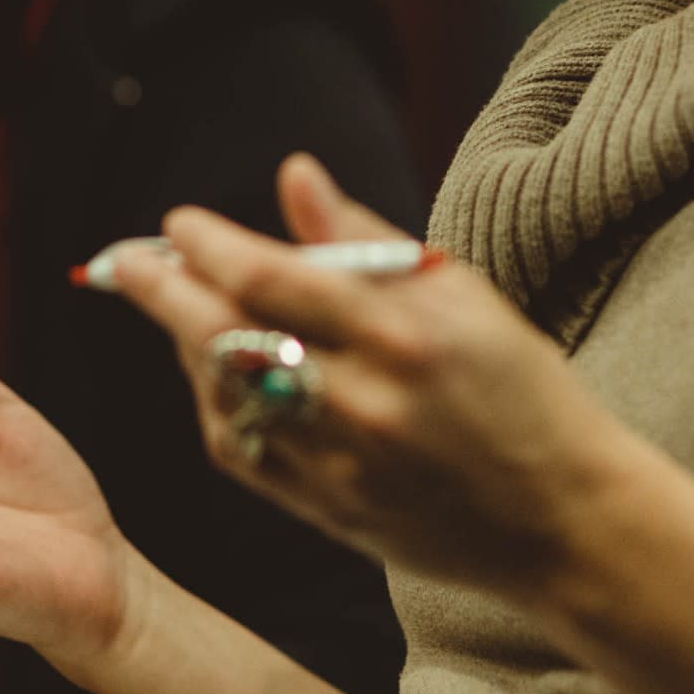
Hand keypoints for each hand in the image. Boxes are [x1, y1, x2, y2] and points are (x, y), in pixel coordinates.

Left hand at [109, 154, 640, 601]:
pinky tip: (213, 373)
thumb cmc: (523, 389)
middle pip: (226, 340)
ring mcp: (338, 467)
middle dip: (164, 293)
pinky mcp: (327, 513)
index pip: (273, 278)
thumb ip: (367, 238)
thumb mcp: (465, 296)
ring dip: (187, 347)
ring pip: (224, 398)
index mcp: (403, 336)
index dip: (209, 246)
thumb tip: (294, 175)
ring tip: (179, 307)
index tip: (180, 222)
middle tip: (129, 260)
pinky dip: (214, 406)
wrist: (564, 519)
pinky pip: (240, 454)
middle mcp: (362, 403)